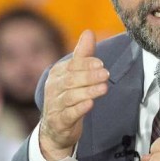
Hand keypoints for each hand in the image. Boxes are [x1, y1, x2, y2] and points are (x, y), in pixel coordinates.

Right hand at [39, 30, 108, 160]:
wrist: (55, 128)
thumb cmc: (68, 97)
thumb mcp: (74, 75)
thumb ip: (82, 55)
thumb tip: (88, 32)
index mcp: (57, 74)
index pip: (71, 66)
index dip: (86, 64)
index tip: (101, 64)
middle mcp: (53, 89)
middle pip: (70, 80)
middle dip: (89, 76)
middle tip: (106, 74)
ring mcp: (54, 106)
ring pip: (70, 97)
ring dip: (88, 91)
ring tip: (104, 88)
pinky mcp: (59, 122)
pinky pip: (68, 114)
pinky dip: (79, 109)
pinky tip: (90, 104)